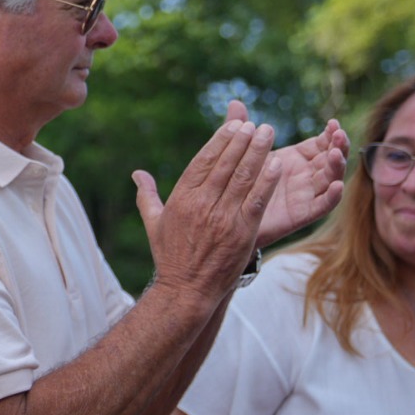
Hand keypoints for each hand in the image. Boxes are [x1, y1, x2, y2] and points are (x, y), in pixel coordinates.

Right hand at [133, 119, 280, 299]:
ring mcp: (223, 218)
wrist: (186, 290)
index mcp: (181, 200)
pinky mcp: (242, 231)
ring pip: (243, 178)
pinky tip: (277, 164)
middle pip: (225, 165)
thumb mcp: (154, 223)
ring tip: (268, 134)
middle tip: (256, 124)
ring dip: (258, 153)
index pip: (202, 162)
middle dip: (242, 142)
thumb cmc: (170, 256)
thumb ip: (147, 195)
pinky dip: (267, 181)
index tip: (234, 126)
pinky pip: (257, 200)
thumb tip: (137, 174)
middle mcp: (202, 205)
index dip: (220, 142)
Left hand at [225, 101, 348, 244]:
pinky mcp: (301, 214)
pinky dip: (332, 196)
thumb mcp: (240, 154)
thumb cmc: (237, 183)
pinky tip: (337, 185)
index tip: (333, 123)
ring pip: (330, 179)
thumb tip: (234, 101)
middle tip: (339, 134)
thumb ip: (242, 130)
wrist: (226, 219)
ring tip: (335, 154)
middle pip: (330, 158)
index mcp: (295, 158)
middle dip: (338, 146)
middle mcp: (305, 175)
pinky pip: (322, 206)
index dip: (330, 134)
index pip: (321, 143)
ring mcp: (305, 194)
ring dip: (337, 166)